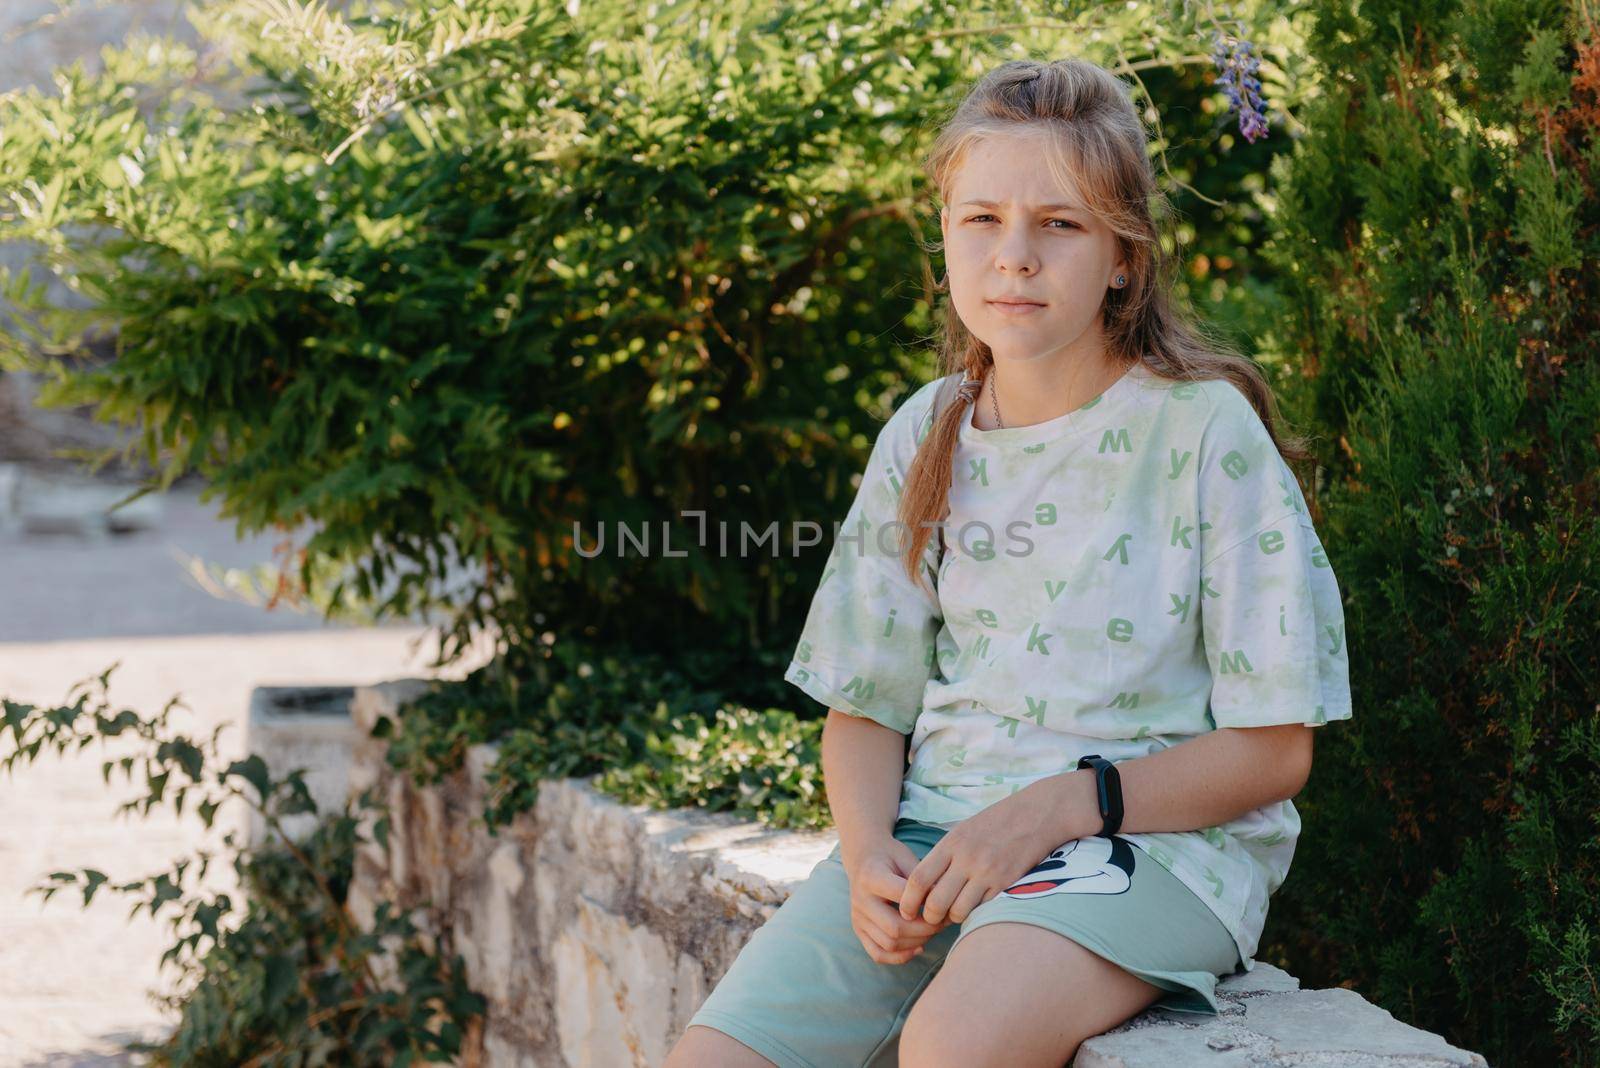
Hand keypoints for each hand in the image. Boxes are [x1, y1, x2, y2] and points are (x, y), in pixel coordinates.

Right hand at [840, 837, 951, 963]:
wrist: (863, 858)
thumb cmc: (891, 856)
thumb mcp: (906, 857)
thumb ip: (923, 880)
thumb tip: (945, 903)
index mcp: (871, 877)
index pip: (902, 898)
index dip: (927, 905)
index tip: (945, 903)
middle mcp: (860, 900)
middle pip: (895, 928)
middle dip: (925, 930)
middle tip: (943, 923)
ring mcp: (858, 918)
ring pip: (889, 944)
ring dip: (916, 943)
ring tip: (933, 931)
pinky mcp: (859, 930)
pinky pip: (878, 953)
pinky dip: (900, 956)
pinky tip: (918, 947)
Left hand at [897, 787, 1061, 925]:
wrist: (1035, 814)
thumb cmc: (996, 823)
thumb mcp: (963, 831)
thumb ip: (944, 856)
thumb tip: (924, 887)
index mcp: (951, 843)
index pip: (918, 879)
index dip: (908, 901)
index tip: (906, 911)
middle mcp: (966, 859)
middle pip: (935, 902)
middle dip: (929, 917)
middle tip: (931, 919)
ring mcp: (987, 873)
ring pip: (958, 912)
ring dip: (953, 918)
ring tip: (954, 913)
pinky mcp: (1007, 884)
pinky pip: (982, 909)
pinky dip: (975, 914)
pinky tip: (976, 907)